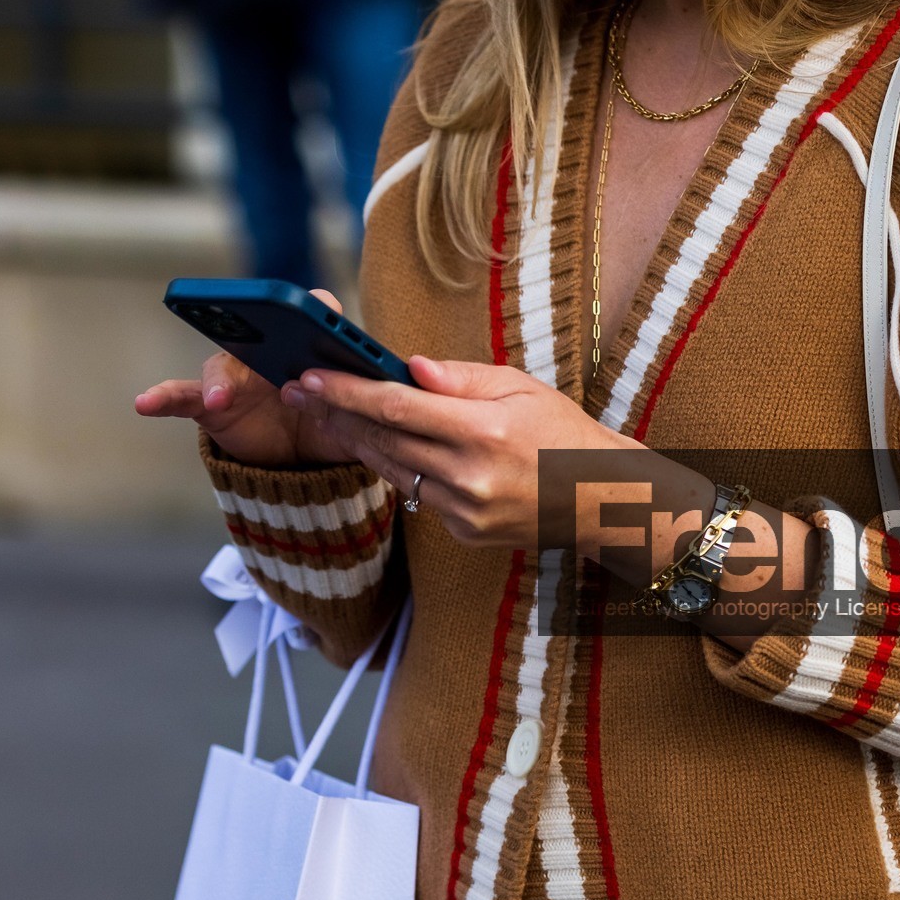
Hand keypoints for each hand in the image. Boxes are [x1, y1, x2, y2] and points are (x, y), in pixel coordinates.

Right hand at [134, 289, 359, 469]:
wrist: (305, 462)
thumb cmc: (335, 424)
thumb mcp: (358, 417)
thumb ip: (360, 403)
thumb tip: (366, 398)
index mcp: (312, 345)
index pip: (316, 313)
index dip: (317, 313)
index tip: (319, 315)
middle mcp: (271, 350)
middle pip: (261, 332)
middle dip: (257, 331)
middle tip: (259, 339)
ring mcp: (238, 375)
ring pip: (223, 366)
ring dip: (220, 381)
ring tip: (217, 398)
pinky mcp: (211, 403)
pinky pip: (183, 397)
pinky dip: (163, 398)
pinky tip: (144, 403)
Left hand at [278, 355, 644, 549]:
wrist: (600, 498)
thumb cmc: (561, 432)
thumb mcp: (520, 387)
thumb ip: (460, 377)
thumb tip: (407, 367)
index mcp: (484, 431)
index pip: (397, 406)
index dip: (347, 391)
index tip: (311, 377)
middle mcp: (470, 476)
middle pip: (384, 441)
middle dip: (337, 415)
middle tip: (300, 394)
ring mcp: (465, 511)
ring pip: (393, 472)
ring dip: (357, 443)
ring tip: (327, 417)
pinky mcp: (464, 533)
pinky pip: (418, 496)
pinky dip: (399, 470)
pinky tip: (382, 449)